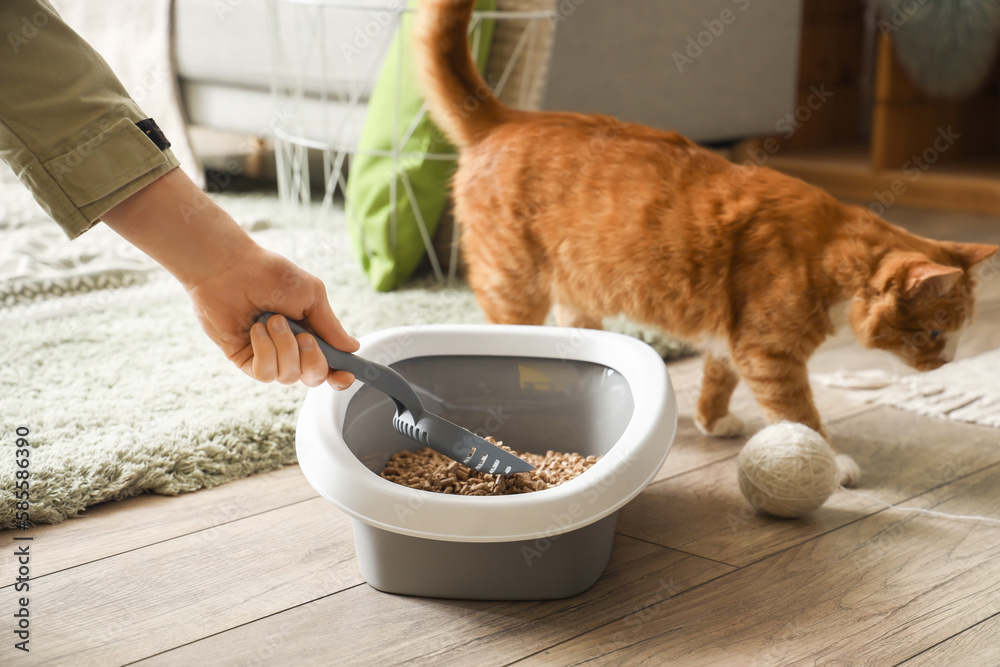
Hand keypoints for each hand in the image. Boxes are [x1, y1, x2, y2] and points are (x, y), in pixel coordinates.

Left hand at [102, 167, 358, 387]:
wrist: (230, 269)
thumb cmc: (271, 275)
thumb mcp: (312, 296)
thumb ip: (331, 326)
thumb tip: (352, 348)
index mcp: (311, 334)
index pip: (330, 366)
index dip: (340, 376)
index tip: (345, 375)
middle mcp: (291, 350)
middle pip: (313, 378)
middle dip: (313, 359)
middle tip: (304, 336)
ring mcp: (268, 356)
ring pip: (289, 377)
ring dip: (285, 347)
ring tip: (272, 320)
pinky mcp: (246, 360)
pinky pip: (265, 373)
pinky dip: (265, 351)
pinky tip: (256, 329)